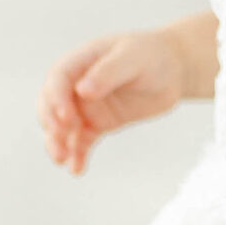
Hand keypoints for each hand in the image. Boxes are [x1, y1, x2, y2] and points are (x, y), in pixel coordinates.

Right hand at [39, 28, 189, 174]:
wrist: (173, 70)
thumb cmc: (152, 55)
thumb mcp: (133, 58)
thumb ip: (108, 72)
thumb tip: (82, 91)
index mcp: (82, 61)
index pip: (59, 78)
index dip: (57, 98)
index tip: (66, 118)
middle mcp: (78, 84)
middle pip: (52, 104)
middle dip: (51, 124)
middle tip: (60, 144)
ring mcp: (87, 105)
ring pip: (63, 127)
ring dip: (58, 143)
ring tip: (61, 161)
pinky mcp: (98, 123)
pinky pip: (82, 141)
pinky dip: (77, 155)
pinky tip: (76, 170)